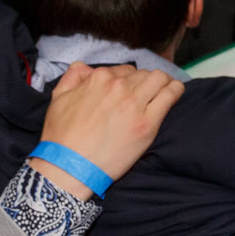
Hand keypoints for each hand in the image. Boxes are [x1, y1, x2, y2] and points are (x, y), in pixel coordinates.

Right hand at [33, 62, 185, 199]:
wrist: (69, 167)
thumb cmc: (61, 137)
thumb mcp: (58, 99)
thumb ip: (72, 77)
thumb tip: (85, 68)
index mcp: (99, 79)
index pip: (123, 70)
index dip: (127, 80)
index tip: (129, 90)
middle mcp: (118, 87)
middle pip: (142, 74)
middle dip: (145, 81)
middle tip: (148, 92)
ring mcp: (134, 104)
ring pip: (159, 79)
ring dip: (163, 81)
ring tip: (166, 88)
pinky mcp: (148, 123)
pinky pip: (170, 95)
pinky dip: (176, 90)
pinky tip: (176, 91)